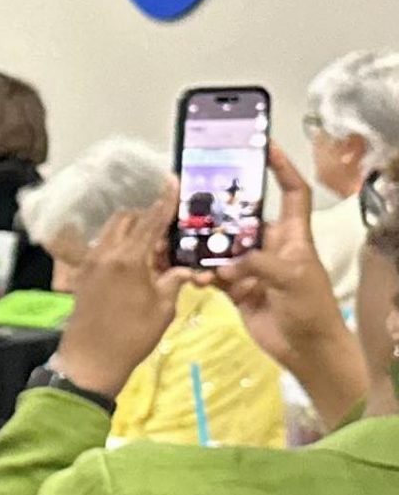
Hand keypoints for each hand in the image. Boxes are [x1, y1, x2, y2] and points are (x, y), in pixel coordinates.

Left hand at [52, 197, 189, 394]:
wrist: (90, 360)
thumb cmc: (132, 337)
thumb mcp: (163, 308)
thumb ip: (174, 281)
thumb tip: (185, 267)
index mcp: (128, 259)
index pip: (150, 221)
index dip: (164, 201)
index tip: (172, 180)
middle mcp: (105, 254)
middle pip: (127, 220)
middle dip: (147, 218)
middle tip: (167, 233)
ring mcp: (90, 264)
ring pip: (111, 232)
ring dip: (131, 231)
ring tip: (153, 249)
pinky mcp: (82, 275)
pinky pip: (102, 248)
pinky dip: (119, 245)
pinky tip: (135, 262)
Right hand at [214, 142, 369, 417]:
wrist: (305, 347)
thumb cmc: (310, 308)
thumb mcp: (291, 279)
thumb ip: (258, 264)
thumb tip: (225, 264)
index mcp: (293, 235)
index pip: (292, 192)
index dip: (282, 168)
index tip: (264, 147)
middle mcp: (271, 245)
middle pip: (243, 217)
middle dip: (222, 209)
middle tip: (195, 198)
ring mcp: (252, 266)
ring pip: (222, 246)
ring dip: (205, 248)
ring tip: (184, 243)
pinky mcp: (237, 287)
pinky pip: (212, 273)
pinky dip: (201, 274)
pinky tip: (193, 277)